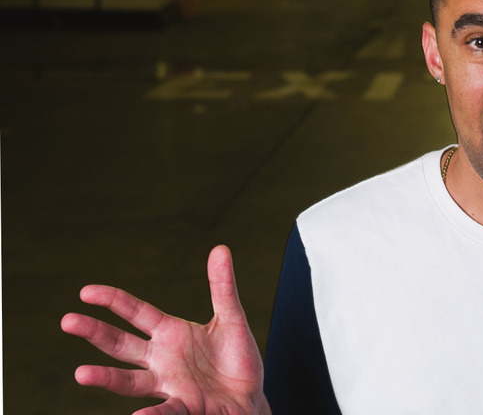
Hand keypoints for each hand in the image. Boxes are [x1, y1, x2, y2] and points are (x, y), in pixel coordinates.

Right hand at [61, 245, 270, 414]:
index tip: (86, 292)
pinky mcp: (185, 406)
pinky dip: (152, 414)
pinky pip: (166, 411)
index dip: (113, 301)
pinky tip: (139, 414)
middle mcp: (161, 359)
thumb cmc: (235, 359)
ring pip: (130, 382)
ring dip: (107, 378)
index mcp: (171, 333)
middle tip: (67, 320)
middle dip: (95, 332)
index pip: (136, 313)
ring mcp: (169, 385)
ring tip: (81, 373)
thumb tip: (221, 248)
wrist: (250, 397)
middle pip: (121, 345)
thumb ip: (223, 287)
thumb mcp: (232, 318)